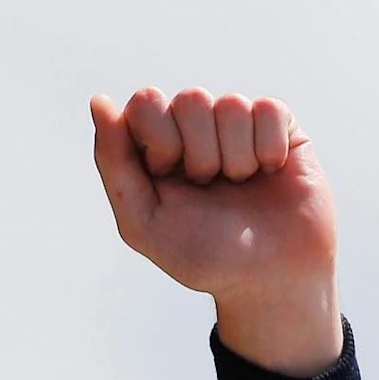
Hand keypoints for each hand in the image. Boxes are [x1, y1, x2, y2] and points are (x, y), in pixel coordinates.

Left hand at [91, 88, 341, 375]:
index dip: (160, 141)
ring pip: (231, 105)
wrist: (273, 280)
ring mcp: (237, 123)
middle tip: (209, 189)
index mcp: (156, 144)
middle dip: (200, 155)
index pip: (146, 102)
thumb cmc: (206, 256)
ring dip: (236, 160)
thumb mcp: (143, 222)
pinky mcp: (279, 125)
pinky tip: (270, 173)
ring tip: (241, 187)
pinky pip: (269, 109)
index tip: (169, 178)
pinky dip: (268, 150)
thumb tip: (99, 100)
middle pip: (190, 99)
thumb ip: (113, 161)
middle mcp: (194, 128)